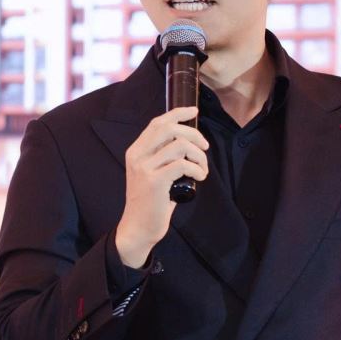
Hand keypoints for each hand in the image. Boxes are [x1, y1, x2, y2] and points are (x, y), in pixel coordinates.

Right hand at [117, 105, 207, 266]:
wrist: (138, 228)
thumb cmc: (151, 202)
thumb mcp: (152, 174)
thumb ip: (163, 157)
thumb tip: (189, 142)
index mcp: (136, 151)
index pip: (157, 123)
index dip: (178, 113)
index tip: (194, 111)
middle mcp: (137, 156)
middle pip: (170, 129)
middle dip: (193, 134)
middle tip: (205, 147)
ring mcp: (145, 168)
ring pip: (180, 146)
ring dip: (199, 156)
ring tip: (202, 169)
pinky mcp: (155, 182)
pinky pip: (182, 165)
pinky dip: (197, 169)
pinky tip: (200, 177)